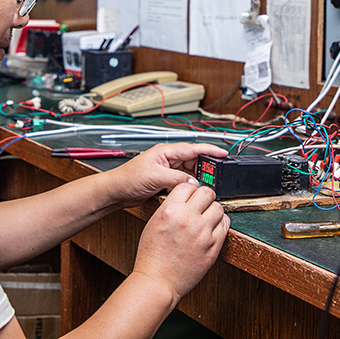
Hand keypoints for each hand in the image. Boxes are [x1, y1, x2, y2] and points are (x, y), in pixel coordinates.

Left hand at [104, 143, 227, 207]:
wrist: (116, 191)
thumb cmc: (128, 178)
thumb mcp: (155, 177)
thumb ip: (177, 179)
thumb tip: (194, 182)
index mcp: (166, 151)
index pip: (192, 148)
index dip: (210, 150)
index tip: (223, 154)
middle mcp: (168, 158)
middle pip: (194, 160)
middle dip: (206, 167)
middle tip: (218, 176)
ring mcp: (167, 169)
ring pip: (190, 172)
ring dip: (199, 178)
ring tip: (208, 186)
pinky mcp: (166, 181)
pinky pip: (184, 181)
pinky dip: (191, 186)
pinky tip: (195, 191)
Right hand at [132, 181, 229, 300]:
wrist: (158, 281)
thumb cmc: (152, 255)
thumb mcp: (154, 222)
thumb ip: (171, 207)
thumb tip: (186, 198)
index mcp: (170, 211)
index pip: (188, 185)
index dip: (190, 190)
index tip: (191, 195)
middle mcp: (188, 219)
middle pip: (207, 192)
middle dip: (204, 196)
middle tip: (201, 204)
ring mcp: (202, 233)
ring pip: (218, 207)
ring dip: (213, 210)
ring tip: (206, 217)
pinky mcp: (213, 246)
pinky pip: (225, 225)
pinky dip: (220, 223)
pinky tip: (211, 228)